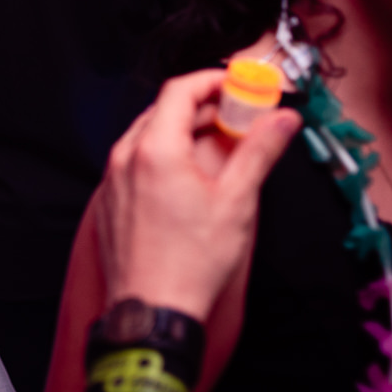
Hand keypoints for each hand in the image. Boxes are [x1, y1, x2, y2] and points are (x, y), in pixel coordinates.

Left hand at [96, 69, 301, 319]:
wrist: (152, 310)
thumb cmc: (191, 263)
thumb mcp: (236, 202)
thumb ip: (259, 151)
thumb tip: (282, 119)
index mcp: (155, 150)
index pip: (180, 90)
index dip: (211, 81)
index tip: (238, 86)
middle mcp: (125, 157)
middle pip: (162, 110)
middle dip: (201, 106)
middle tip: (235, 115)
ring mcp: (112, 179)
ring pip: (146, 135)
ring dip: (180, 130)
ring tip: (215, 145)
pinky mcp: (109, 200)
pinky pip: (133, 161)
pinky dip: (161, 155)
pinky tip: (186, 176)